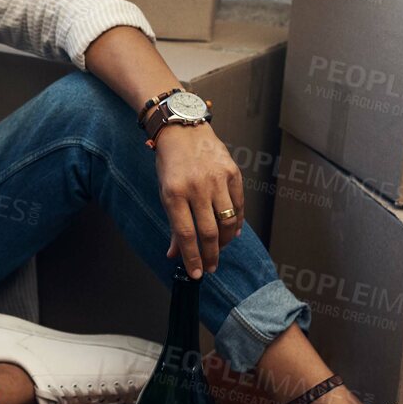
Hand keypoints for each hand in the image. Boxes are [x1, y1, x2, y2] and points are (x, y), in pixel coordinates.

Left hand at [154, 122, 244, 277]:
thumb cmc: (171, 163)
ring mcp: (217, 180)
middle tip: (209, 268)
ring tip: (218, 250)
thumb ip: (173, 223)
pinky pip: (238, 205)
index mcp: (174, 193)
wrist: (184, 129)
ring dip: (224, 242)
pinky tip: (231, 233)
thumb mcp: (165, 191)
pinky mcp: (232, 173)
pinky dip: (236, 223)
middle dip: (210, 255)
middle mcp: (197, 187)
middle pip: (209, 232)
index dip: (192, 257)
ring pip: (227, 222)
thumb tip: (174, 254)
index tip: (196, 274)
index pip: (186, 234)